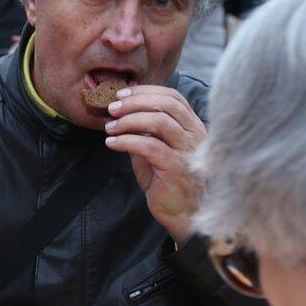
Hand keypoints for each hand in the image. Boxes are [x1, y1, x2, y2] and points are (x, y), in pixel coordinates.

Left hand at [103, 85, 204, 243]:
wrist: (182, 213)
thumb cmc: (167, 180)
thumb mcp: (154, 149)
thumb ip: (144, 130)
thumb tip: (119, 112)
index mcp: (192, 126)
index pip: (173, 97)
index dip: (146, 92)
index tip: (121, 95)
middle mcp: (195, 135)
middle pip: (166, 104)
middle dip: (134, 102)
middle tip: (112, 109)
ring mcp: (188, 151)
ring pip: (159, 122)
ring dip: (128, 121)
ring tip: (110, 127)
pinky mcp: (177, 167)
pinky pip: (150, 146)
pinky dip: (127, 141)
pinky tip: (112, 144)